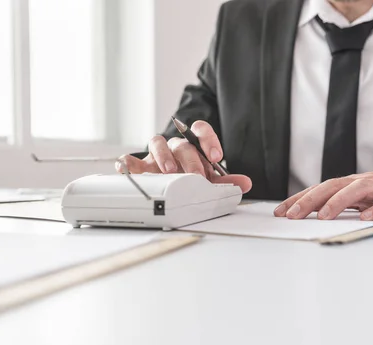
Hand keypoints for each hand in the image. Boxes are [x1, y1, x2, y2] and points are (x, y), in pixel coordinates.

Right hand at [116, 120, 252, 193]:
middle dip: (191, 159)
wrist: (170, 186)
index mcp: (193, 146)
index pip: (200, 129)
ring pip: (156, 142)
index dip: (208, 139)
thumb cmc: (190, 180)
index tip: (216, 156)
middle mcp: (174, 147)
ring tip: (171, 172)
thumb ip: (226, 182)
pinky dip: (127, 163)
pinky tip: (128, 170)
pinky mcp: (138, 166)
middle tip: (197, 176)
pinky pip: (129, 160)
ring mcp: (155, 155)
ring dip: (164, 155)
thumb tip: (245, 183)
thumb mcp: (209, 181)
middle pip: (182, 143)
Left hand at [274, 163, 372, 220]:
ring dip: (338, 202)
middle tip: (292, 216)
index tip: (280, 212)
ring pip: (359, 189)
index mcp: (352, 185)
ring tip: (323, 216)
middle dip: (310, 201)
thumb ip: (343, 205)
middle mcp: (365, 183)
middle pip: (333, 186)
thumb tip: (312, 216)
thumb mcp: (364, 198)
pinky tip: (365, 218)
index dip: (299, 199)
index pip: (320, 189)